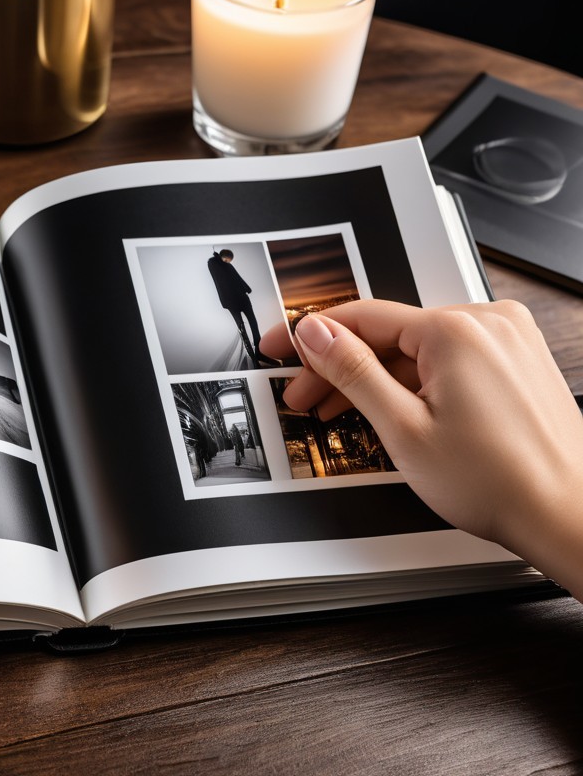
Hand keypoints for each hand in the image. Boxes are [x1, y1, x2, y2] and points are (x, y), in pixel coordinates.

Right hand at [259, 299, 582, 597]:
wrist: (568, 516)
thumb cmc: (501, 483)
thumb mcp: (401, 427)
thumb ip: (352, 370)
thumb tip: (316, 333)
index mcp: (455, 330)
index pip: (361, 317)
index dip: (310, 336)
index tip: (280, 347)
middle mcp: (487, 323)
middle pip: (388, 334)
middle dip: (339, 366)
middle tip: (305, 397)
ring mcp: (507, 340)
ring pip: (416, 349)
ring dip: (375, 377)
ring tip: (343, 412)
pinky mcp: (517, 361)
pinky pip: (449, 359)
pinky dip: (414, 382)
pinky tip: (391, 408)